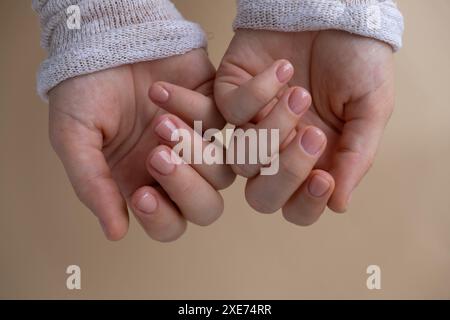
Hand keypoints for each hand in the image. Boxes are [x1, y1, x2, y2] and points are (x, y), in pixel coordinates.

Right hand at [49, 49, 234, 241]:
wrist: (101, 40)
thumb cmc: (84, 92)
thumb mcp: (75, 140)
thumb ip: (93, 186)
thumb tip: (115, 234)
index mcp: (141, 184)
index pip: (167, 224)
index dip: (160, 218)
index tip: (141, 194)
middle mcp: (175, 169)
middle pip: (206, 208)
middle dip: (186, 188)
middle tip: (157, 155)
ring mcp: (197, 142)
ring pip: (223, 173)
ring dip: (194, 151)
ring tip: (161, 120)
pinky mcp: (212, 110)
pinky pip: (222, 124)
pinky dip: (195, 110)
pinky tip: (160, 91)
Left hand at [215, 30, 394, 224]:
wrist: (335, 11)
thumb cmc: (357, 61)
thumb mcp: (370, 108)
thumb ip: (357, 157)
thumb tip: (338, 206)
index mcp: (313, 162)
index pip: (299, 206)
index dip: (306, 204)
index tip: (323, 178)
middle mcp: (278, 150)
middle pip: (261, 197)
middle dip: (285, 172)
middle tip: (312, 135)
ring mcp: (252, 126)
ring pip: (242, 157)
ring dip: (274, 127)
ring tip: (300, 94)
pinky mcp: (230, 95)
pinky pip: (231, 112)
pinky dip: (258, 91)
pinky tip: (283, 68)